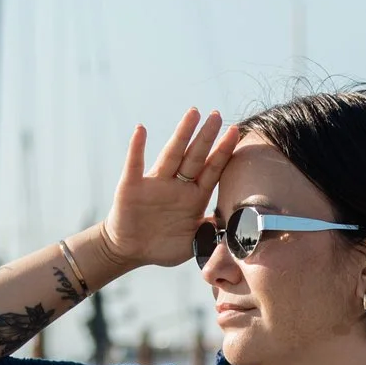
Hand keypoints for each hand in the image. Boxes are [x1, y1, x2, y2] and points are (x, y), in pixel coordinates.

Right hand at [100, 110, 241, 269]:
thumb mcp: (193, 244)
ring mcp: (155, 183)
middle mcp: (177, 185)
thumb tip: (235, 228)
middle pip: (195, 156)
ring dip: (182, 134)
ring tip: (193, 113)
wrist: (129, 251)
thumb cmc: (162, 246)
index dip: (223, 151)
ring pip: (171, 154)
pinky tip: (141, 131)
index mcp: (194, 196)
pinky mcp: (132, 187)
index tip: (236, 131)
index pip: (212, 169)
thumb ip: (212, 234)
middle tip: (217, 115)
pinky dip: (137, 148)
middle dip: (207, 136)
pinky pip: (135, 165)